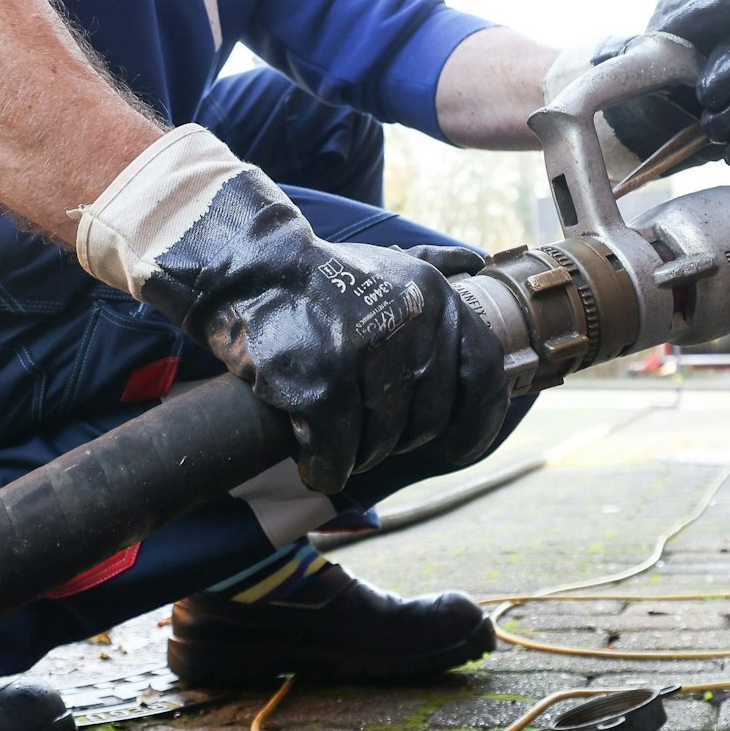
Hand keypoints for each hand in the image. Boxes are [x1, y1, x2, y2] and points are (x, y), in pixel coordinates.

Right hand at [75, 126, 508, 492]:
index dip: (477, 422)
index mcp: (435, 296)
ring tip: (337, 446)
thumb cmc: (319, 282)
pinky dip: (327, 468)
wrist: (246, 273)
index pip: (483, 372)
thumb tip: (477, 262)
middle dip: (399, 440)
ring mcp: (366, 353)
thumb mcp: (392, 265)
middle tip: (368, 440)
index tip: (461, 448)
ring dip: (361, 456)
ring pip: (384, 439)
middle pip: (428, 417)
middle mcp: (410, 322)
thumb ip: (438, 268)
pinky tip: (314, 466)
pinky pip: (338, 452)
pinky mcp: (322, 383)